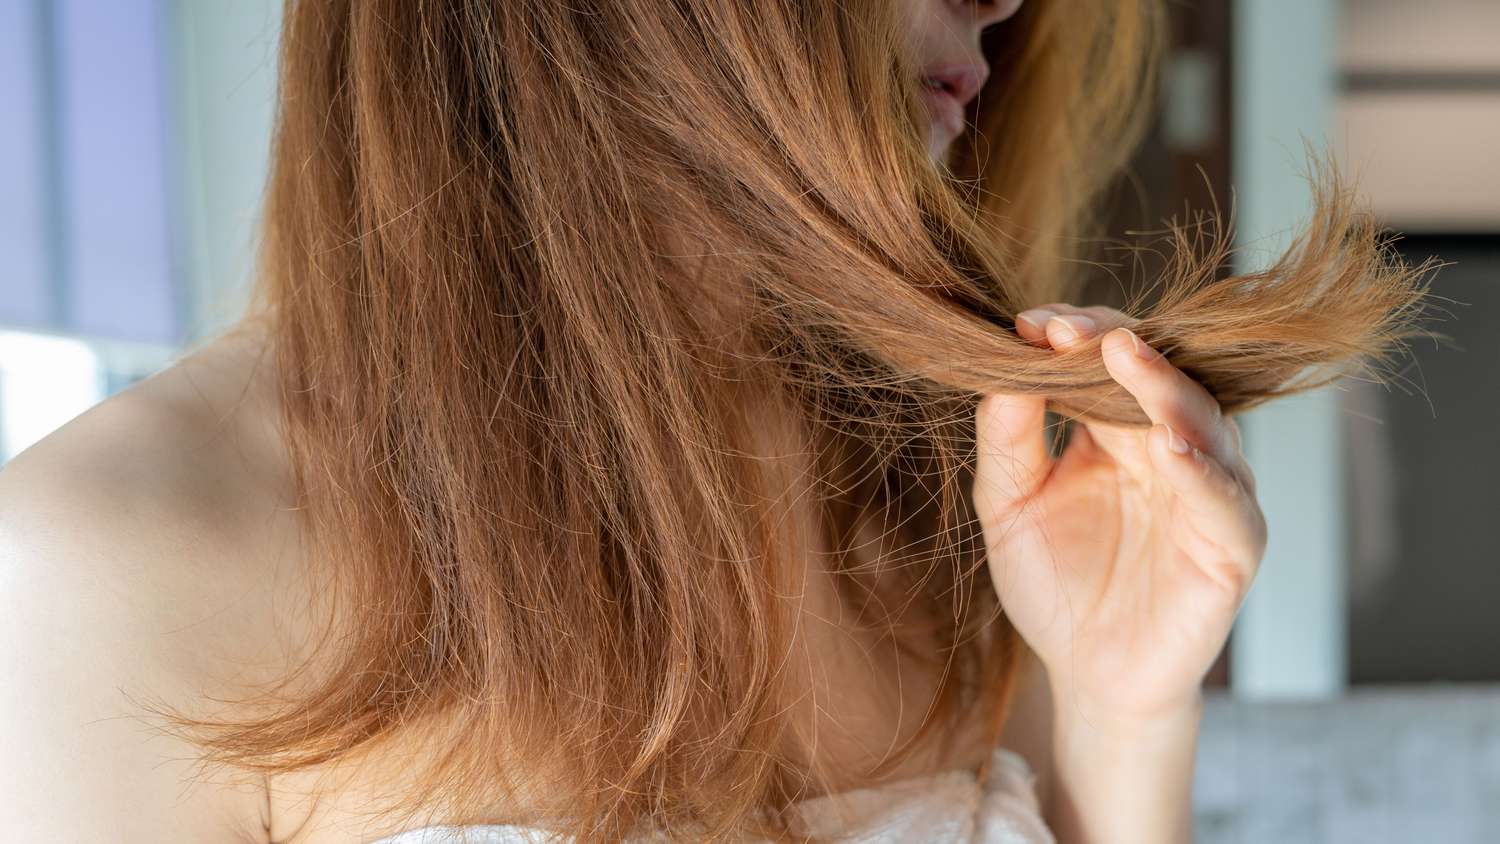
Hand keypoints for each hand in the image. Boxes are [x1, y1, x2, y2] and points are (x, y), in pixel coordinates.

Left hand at [972, 304, 1266, 723]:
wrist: (1085, 675)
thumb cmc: (1053, 584)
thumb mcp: (1008, 504)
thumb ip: (1006, 438)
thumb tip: (1003, 367)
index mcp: (1120, 431)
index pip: (1112, 360)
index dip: (1079, 335)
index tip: (1033, 323)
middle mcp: (1172, 450)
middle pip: (1160, 376)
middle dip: (1117, 345)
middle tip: (1072, 328)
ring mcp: (1207, 494)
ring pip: (1203, 424)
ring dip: (1166, 389)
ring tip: (1127, 359)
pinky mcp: (1232, 547)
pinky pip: (1226, 502)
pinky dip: (1203, 472)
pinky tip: (1172, 447)